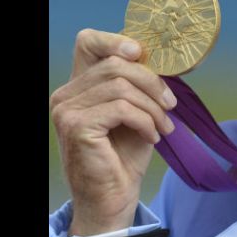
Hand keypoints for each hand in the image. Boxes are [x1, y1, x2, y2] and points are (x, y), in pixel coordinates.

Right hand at [50, 29, 177, 235]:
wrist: (114, 196)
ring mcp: (67, 110)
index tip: (144, 54)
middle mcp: (66, 94)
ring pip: (122, 85)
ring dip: (153, 106)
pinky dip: (145, 120)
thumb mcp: (137, 109)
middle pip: (116, 64)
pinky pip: (122, 108)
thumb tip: (162, 55)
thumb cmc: (125, 154)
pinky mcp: (77, 126)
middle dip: (152, 83)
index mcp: (78, 85)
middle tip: (170, 105)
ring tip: (164, 125)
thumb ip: (139, 82)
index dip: (116, 39)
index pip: (88, 41)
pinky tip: (153, 137)